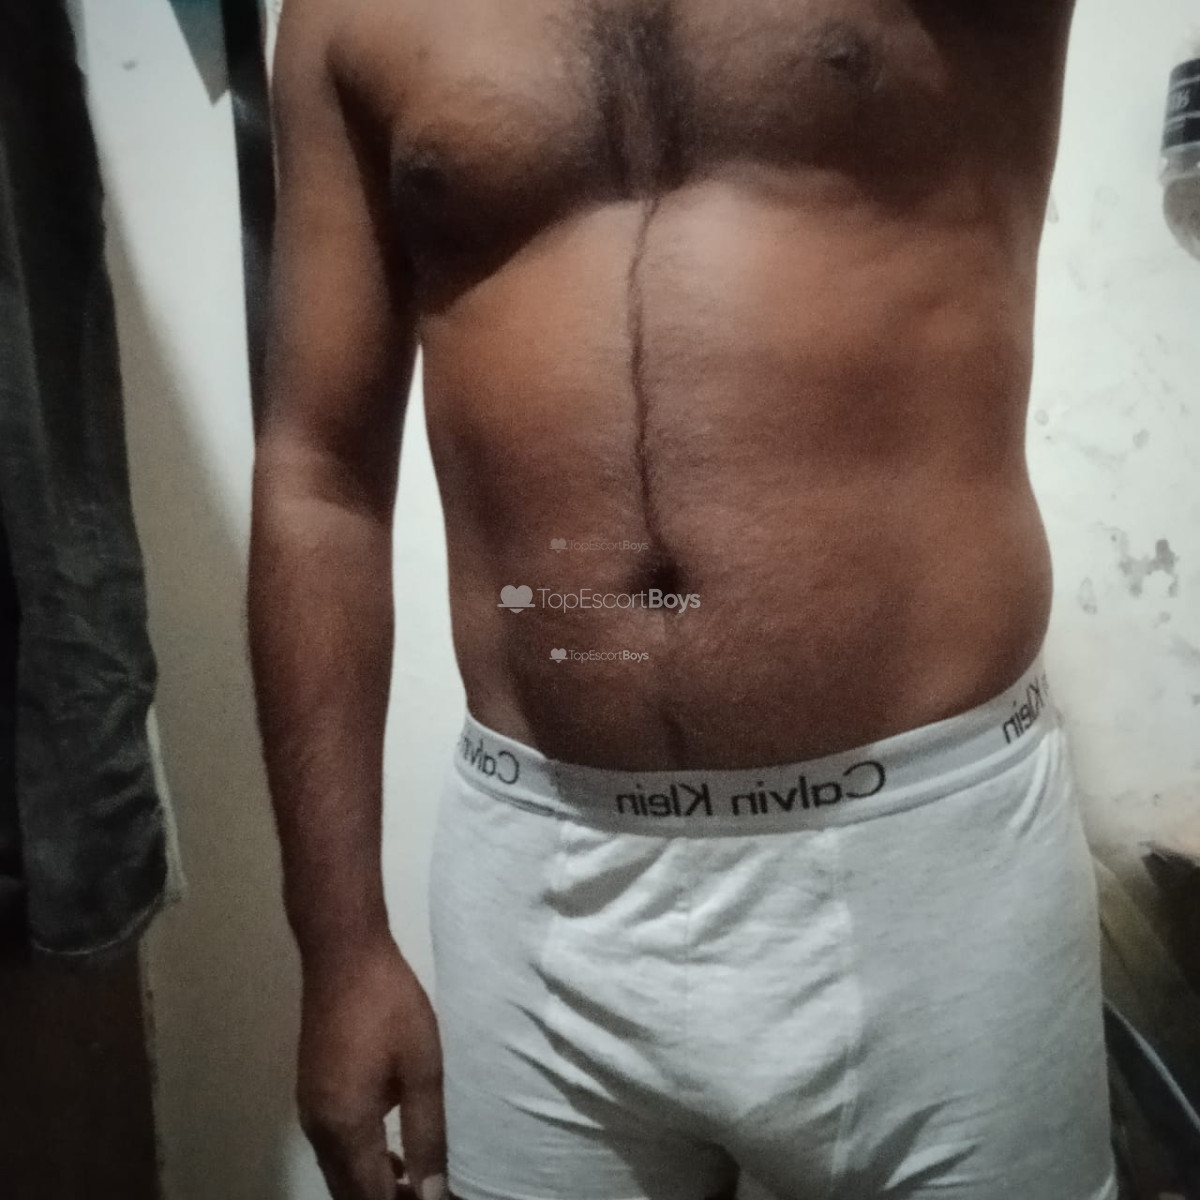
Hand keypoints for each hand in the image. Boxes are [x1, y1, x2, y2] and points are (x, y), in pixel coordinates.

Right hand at [297, 939, 447, 1199]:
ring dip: (371, 1185)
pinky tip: (388, 1151)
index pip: (372, 1198)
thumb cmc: (390, 1007)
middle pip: (349, 1193)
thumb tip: (434, 1192)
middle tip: (429, 1193)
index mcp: (347, 1127)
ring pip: (338, 1172)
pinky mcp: (311, 1092)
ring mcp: (310, 1110)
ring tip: (417, 1181)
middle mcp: (320, 1129)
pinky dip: (358, 1162)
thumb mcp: (422, 1069)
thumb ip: (427, 1134)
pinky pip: (332, 1148)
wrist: (343, 956)